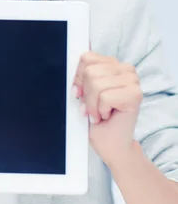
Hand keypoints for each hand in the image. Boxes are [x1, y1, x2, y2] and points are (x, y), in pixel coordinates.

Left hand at [72, 51, 142, 167]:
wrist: (111, 145)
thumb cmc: (98, 120)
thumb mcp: (85, 93)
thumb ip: (82, 76)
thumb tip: (68, 62)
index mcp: (113, 65)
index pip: (87, 58)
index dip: (78, 78)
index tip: (79, 94)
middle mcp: (126, 70)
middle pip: (90, 72)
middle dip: (86, 95)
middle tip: (92, 108)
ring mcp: (133, 81)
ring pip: (96, 83)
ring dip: (93, 105)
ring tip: (100, 113)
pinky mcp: (135, 94)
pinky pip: (104, 96)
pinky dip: (100, 110)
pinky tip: (107, 116)